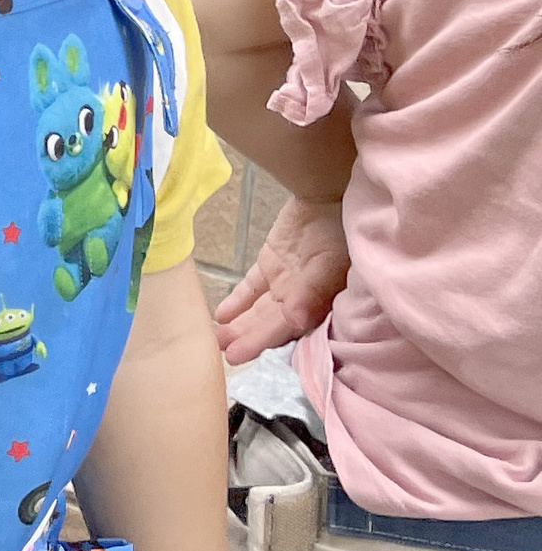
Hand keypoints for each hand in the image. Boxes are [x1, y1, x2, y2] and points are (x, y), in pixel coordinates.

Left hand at [212, 192, 347, 365]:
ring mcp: (284, 282)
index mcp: (319, 303)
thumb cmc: (338, 233)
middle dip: (245, 338)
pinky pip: (251, 289)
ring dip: (238, 325)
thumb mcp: (329, 264)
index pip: (286, 329)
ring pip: (257, 310)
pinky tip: (219, 316)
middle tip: (217, 351)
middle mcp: (301, 299)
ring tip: (213, 338)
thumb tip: (296, 321)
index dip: (262, 342)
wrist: (329, 196)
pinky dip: (236, 302)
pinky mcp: (270, 266)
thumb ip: (310, 293)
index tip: (237, 355)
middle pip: (269, 324)